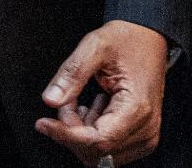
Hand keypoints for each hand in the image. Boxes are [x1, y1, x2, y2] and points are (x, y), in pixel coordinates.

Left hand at [35, 20, 168, 165]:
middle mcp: (146, 127)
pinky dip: (92, 133)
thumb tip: (51, 99)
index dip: (66, 135)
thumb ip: (72, 73)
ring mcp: (146, 134)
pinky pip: (109, 148)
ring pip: (100, 154)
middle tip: (66, 99)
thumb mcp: (95, 46)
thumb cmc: (128, 40)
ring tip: (79, 102)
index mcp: (136, 108)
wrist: (147, 38)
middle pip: (97, 151)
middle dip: (72, 130)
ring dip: (80, 132)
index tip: (44, 123)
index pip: (97, 141)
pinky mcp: (142, 135)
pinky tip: (92, 109)